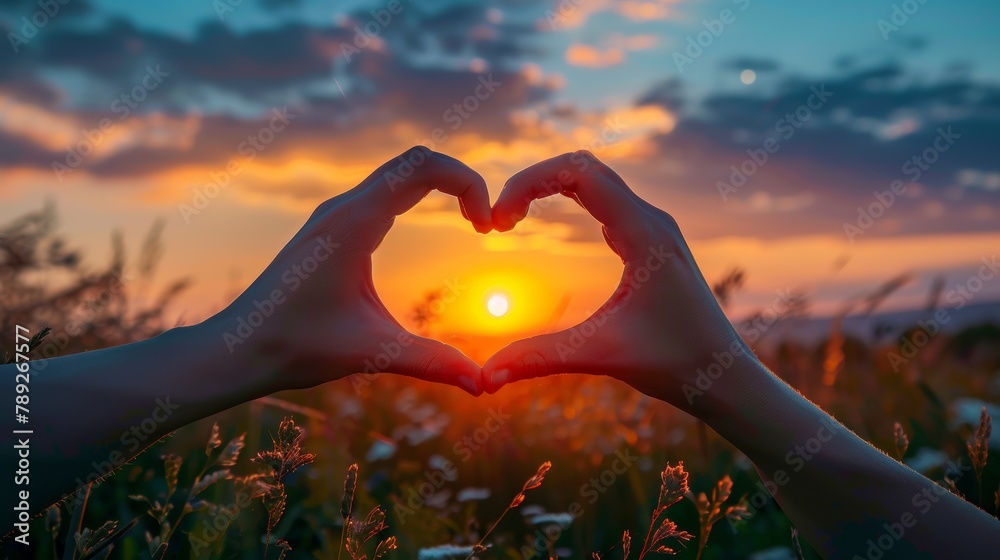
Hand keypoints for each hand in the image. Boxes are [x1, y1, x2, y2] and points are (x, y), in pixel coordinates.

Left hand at [212, 147, 490, 395]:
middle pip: (416, 161)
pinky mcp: (332, 230)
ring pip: (399, 173)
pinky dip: (418, 197)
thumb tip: (485, 385)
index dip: (467, 183)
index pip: (423, 166)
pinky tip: (431, 229)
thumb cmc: (296, 346)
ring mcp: (336, 215)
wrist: (238, 349)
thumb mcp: (372, 352)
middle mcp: (344, 208)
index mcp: (354, 223)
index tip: (487, 227)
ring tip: (472, 224)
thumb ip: (432, 362)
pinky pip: (384, 192)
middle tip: (485, 225)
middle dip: (461, 181)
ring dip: (441, 186)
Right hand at [483, 151, 747, 411]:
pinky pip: (605, 202)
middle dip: (532, 182)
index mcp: (643, 233)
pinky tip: (546, 226)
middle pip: (583, 167)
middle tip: (498, 221)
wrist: (727, 378)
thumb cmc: (676, 364)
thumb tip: (485, 378)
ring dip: (550, 188)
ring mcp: (654, 229)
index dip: (528, 183)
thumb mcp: (603, 356)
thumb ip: (541, 358)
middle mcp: (652, 220)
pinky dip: (569, 200)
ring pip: (595, 181)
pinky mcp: (652, 243)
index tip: (497, 223)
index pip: (578, 172)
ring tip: (512, 220)